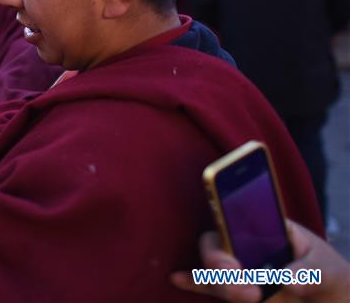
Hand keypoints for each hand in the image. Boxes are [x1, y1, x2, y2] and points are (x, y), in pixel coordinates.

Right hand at [171, 220, 349, 302]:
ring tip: (250, 297)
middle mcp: (246, 244)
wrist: (332, 302)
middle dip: (221, 262)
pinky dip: (193, 281)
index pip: (237, 215)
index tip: (236, 251)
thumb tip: (290, 280)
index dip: (225, 223)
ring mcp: (240, 267)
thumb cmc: (328, 277)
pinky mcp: (236, 289)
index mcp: (267, 227)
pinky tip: (177, 278)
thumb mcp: (330, 271)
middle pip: (217, 243)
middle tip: (250, 288)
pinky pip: (209, 284)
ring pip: (213, 268)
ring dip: (220, 282)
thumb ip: (312, 272)